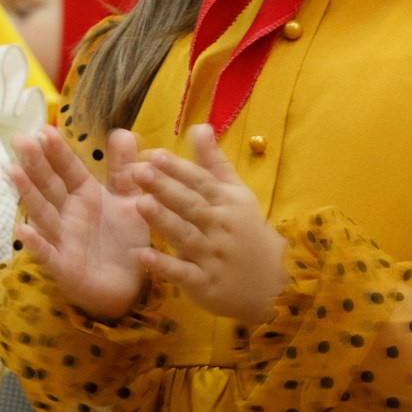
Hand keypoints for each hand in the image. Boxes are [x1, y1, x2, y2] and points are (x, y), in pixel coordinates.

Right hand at [8, 126, 148, 319]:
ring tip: (11, 171)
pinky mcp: (65, 267)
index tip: (44, 130)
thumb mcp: (130, 200)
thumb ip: (124, 169)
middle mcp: (69, 214)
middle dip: (35, 163)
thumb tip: (121, 131)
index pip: (68, 169)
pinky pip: (48, 254)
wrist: (131, 285)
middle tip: (19, 140)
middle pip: (49, 185)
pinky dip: (36, 244)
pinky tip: (23, 231)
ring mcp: (63, 240)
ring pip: (43, 213)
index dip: (57, 151)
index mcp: (85, 195)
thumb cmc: (125, 241)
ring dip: (27, 193)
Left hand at [129, 126, 286, 325]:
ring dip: (164, 221)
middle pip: (191, 205)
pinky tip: (143, 256)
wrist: (271, 283)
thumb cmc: (246, 232)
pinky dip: (164, 266)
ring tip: (140, 204)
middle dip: (165, 188)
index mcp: (227, 202)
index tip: (154, 154)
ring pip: (186, 236)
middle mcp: (220, 226)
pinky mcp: (204, 284)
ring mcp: (212, 256)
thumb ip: (214, 162)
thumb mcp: (236, 194)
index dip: (178, 168)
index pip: (201, 182)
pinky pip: (183, 274)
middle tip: (139, 171)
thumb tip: (198, 126)